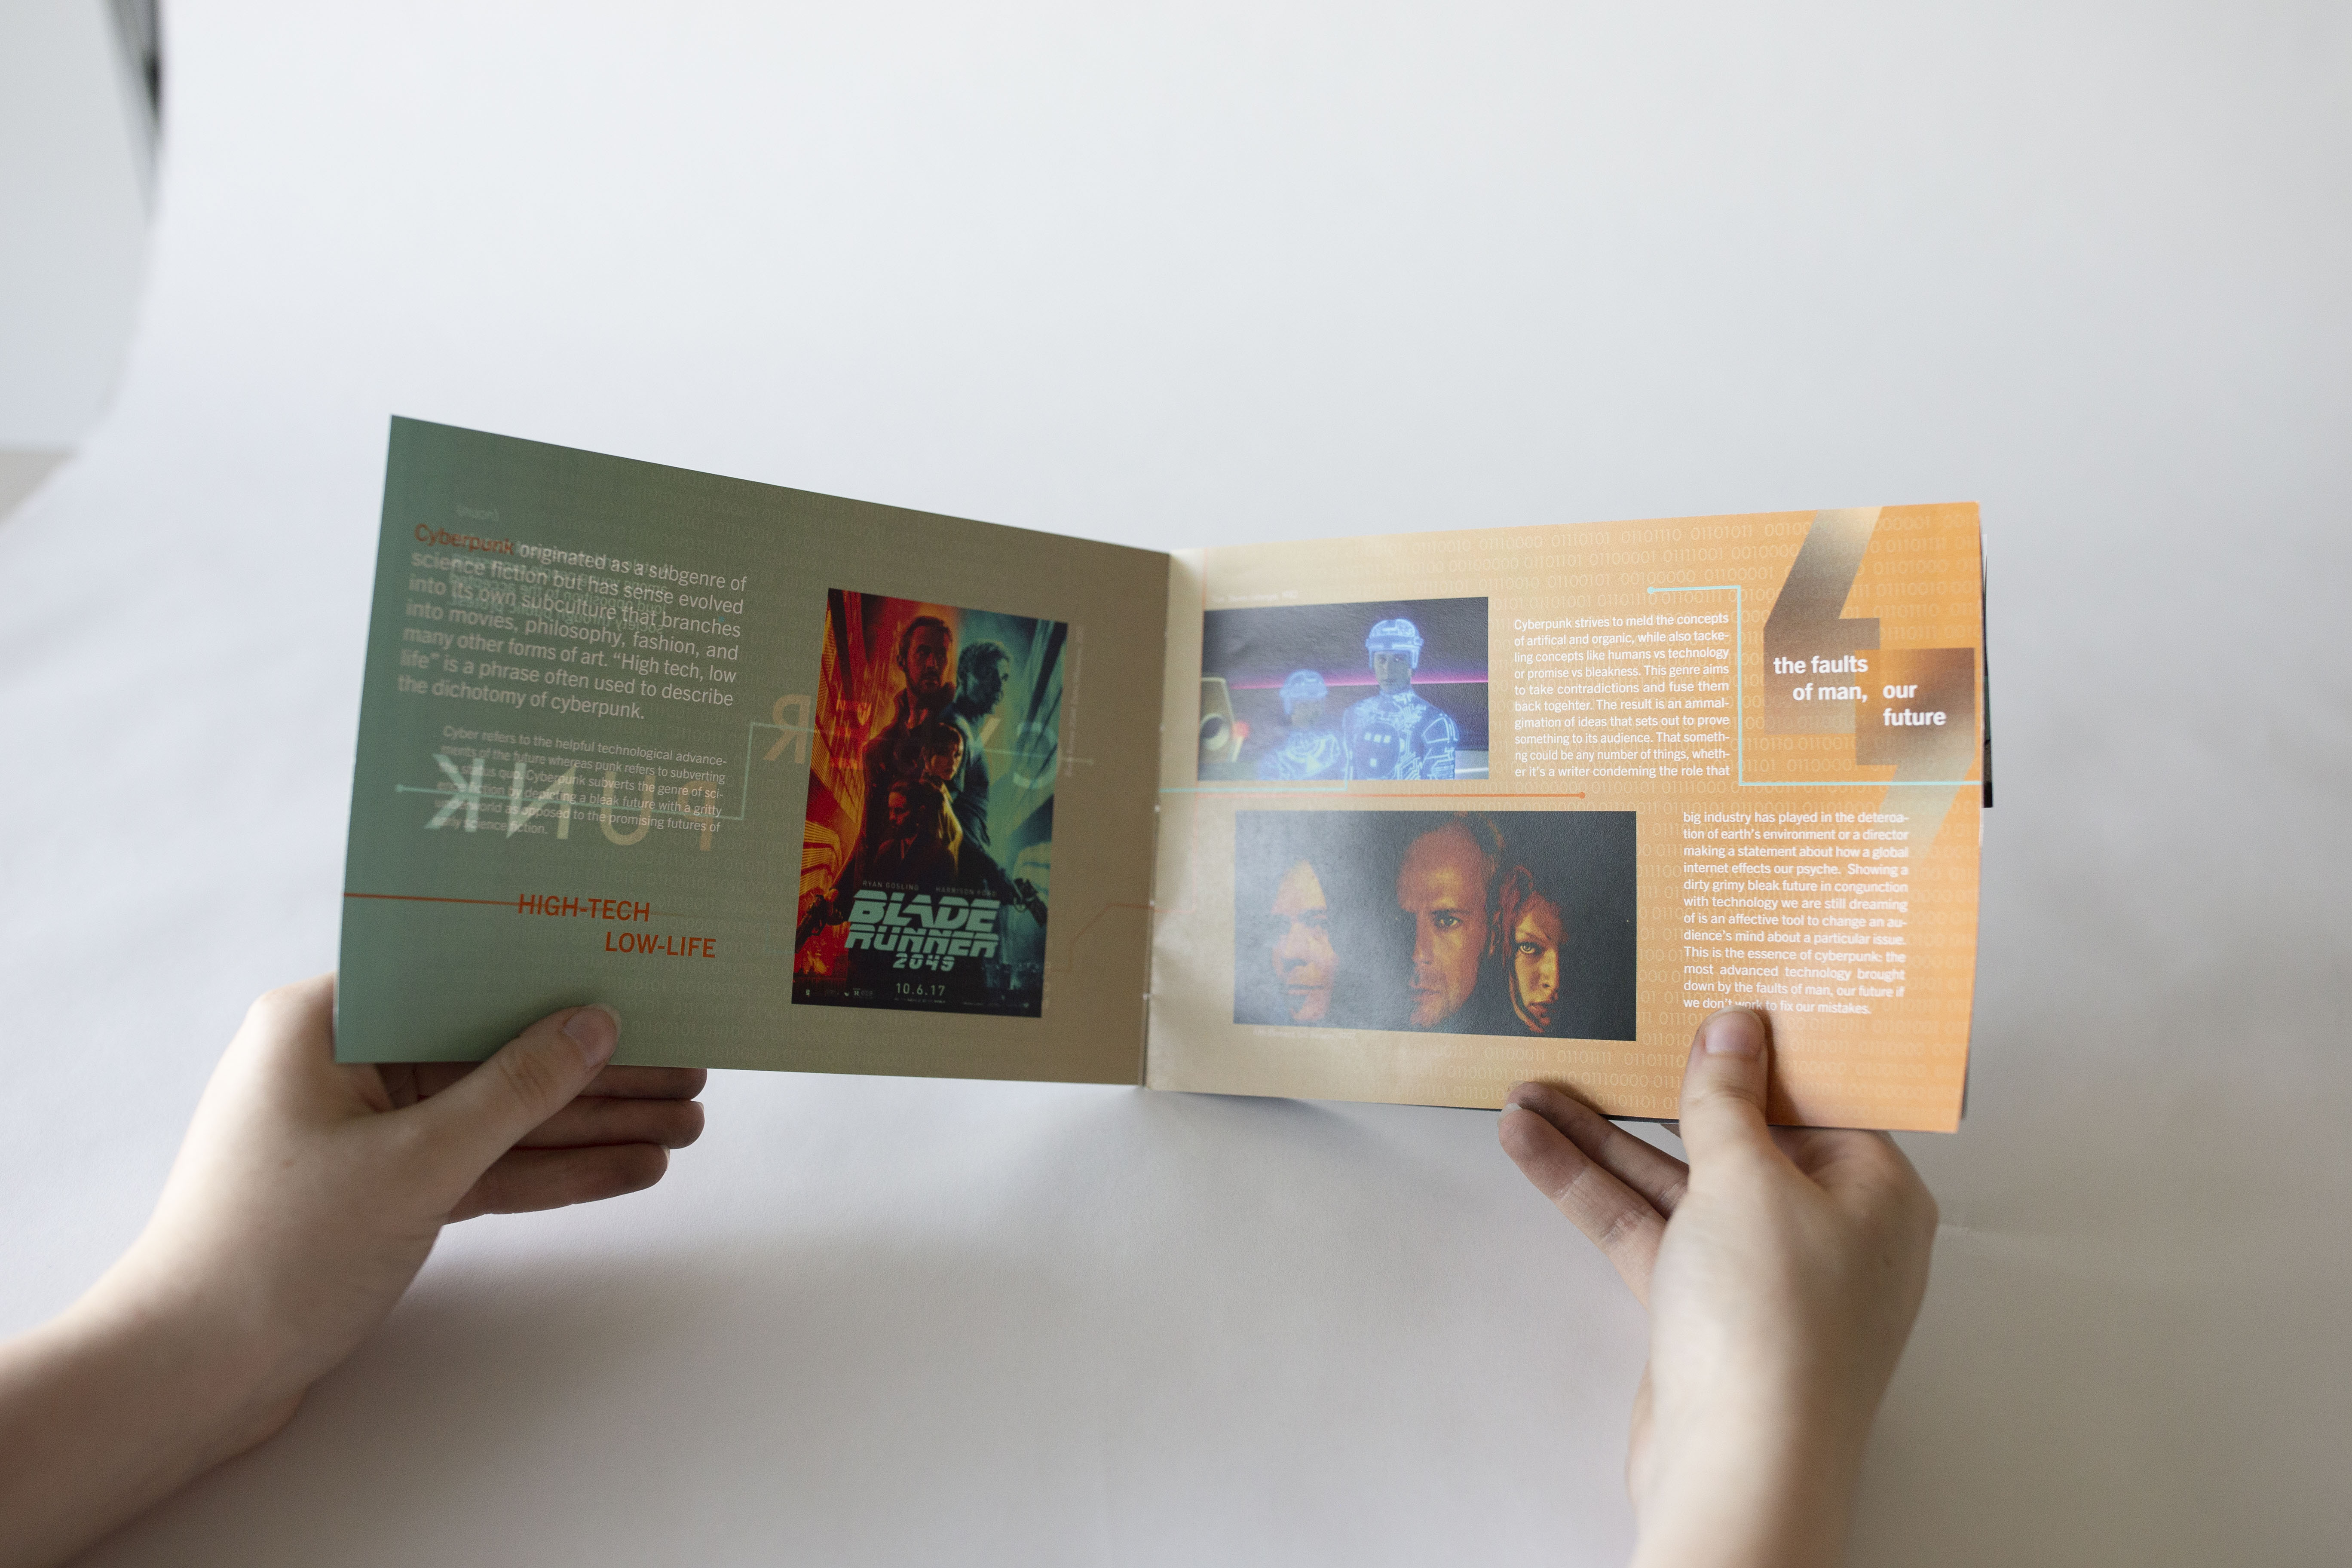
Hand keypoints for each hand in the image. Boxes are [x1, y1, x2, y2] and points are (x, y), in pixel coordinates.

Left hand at [0, 975, 704, 1567]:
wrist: (191, 1374)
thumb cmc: (275, 1249)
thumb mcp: (414, 1161)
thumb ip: (514, 1091)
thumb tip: (596, 1025)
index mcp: (324, 1022)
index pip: (458, 974)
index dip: (552, 974)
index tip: (635, 970)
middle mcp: (345, 1062)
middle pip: (496, 1048)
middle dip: (597, 1067)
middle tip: (692, 1066)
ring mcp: (368, 1130)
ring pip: (502, 1113)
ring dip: (591, 1123)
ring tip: (688, 1123)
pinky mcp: (388, 1191)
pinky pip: (486, 1166)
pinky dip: (552, 1170)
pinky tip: (634, 1167)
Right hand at [1499, 1009, 1936, 1567]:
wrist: (1739, 1467)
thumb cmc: (1774, 1323)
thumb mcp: (1748, 1180)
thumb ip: (1727, 1100)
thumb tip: (1735, 1029)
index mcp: (1874, 1190)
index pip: (1817, 1094)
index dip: (1760, 1044)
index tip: (1710, 991)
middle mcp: (1825, 1225)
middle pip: (1734, 1133)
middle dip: (1655, 1090)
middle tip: (1605, 1035)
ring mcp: (1759, 1268)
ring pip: (1673, 1180)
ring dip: (1600, 1137)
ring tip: (1526, 1090)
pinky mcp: (1701, 1303)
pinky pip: (1645, 1226)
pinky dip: (1590, 1188)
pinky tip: (1530, 1145)